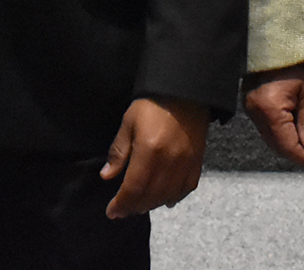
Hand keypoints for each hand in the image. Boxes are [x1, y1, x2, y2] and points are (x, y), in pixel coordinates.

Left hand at [100, 95, 208, 216]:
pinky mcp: (197, 162)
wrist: (185, 92)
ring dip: (151, 204)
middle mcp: (169, 162)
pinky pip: (186, 189)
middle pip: (149, 197)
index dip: (121, 204)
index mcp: (149, 151)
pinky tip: (164, 199)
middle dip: (133, 207)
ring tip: (139, 205)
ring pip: (167, 196)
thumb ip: (119, 151)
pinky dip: (173, 198)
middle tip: (123, 210)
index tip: (111, 211)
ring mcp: (185, 164)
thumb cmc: (152, 105)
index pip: (133, 188)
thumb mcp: (129, 123)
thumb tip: (106, 176)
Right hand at [243, 62, 303, 167]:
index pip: (288, 146)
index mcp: (269, 108)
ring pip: (273, 138)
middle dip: (300, 154)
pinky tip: (300, 132)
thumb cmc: (297, 59)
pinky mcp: (253, 103)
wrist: (278, 36)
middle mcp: (255, 111)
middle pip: (278, 146)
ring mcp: (252, 107)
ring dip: (292, 145)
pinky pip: (269, 127)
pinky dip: (285, 133)